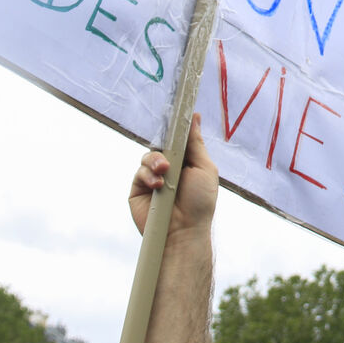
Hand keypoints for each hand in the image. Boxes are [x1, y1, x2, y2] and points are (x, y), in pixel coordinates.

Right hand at [130, 113, 218, 236]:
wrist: (184, 231)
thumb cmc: (200, 203)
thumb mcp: (204, 168)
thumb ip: (196, 143)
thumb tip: (195, 116)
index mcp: (186, 161)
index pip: (178, 139)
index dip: (176, 128)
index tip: (176, 112)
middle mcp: (168, 167)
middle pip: (161, 144)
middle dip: (166, 146)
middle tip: (172, 151)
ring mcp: (152, 178)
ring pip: (148, 156)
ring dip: (156, 161)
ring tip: (164, 171)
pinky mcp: (139, 189)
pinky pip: (139, 172)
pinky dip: (148, 175)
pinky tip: (157, 185)